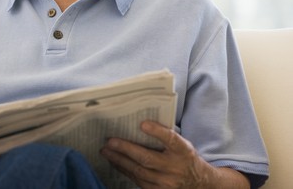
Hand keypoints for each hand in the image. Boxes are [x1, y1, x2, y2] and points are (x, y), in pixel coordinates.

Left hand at [100, 121, 246, 188]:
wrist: (199, 184)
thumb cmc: (185, 158)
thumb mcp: (183, 145)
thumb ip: (166, 136)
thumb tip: (140, 122)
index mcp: (183, 151)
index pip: (171, 139)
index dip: (157, 132)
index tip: (143, 124)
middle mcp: (175, 168)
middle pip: (147, 158)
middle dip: (125, 149)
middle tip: (109, 141)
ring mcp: (166, 183)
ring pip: (139, 171)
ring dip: (119, 161)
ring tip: (106, 151)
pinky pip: (137, 181)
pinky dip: (125, 170)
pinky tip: (115, 162)